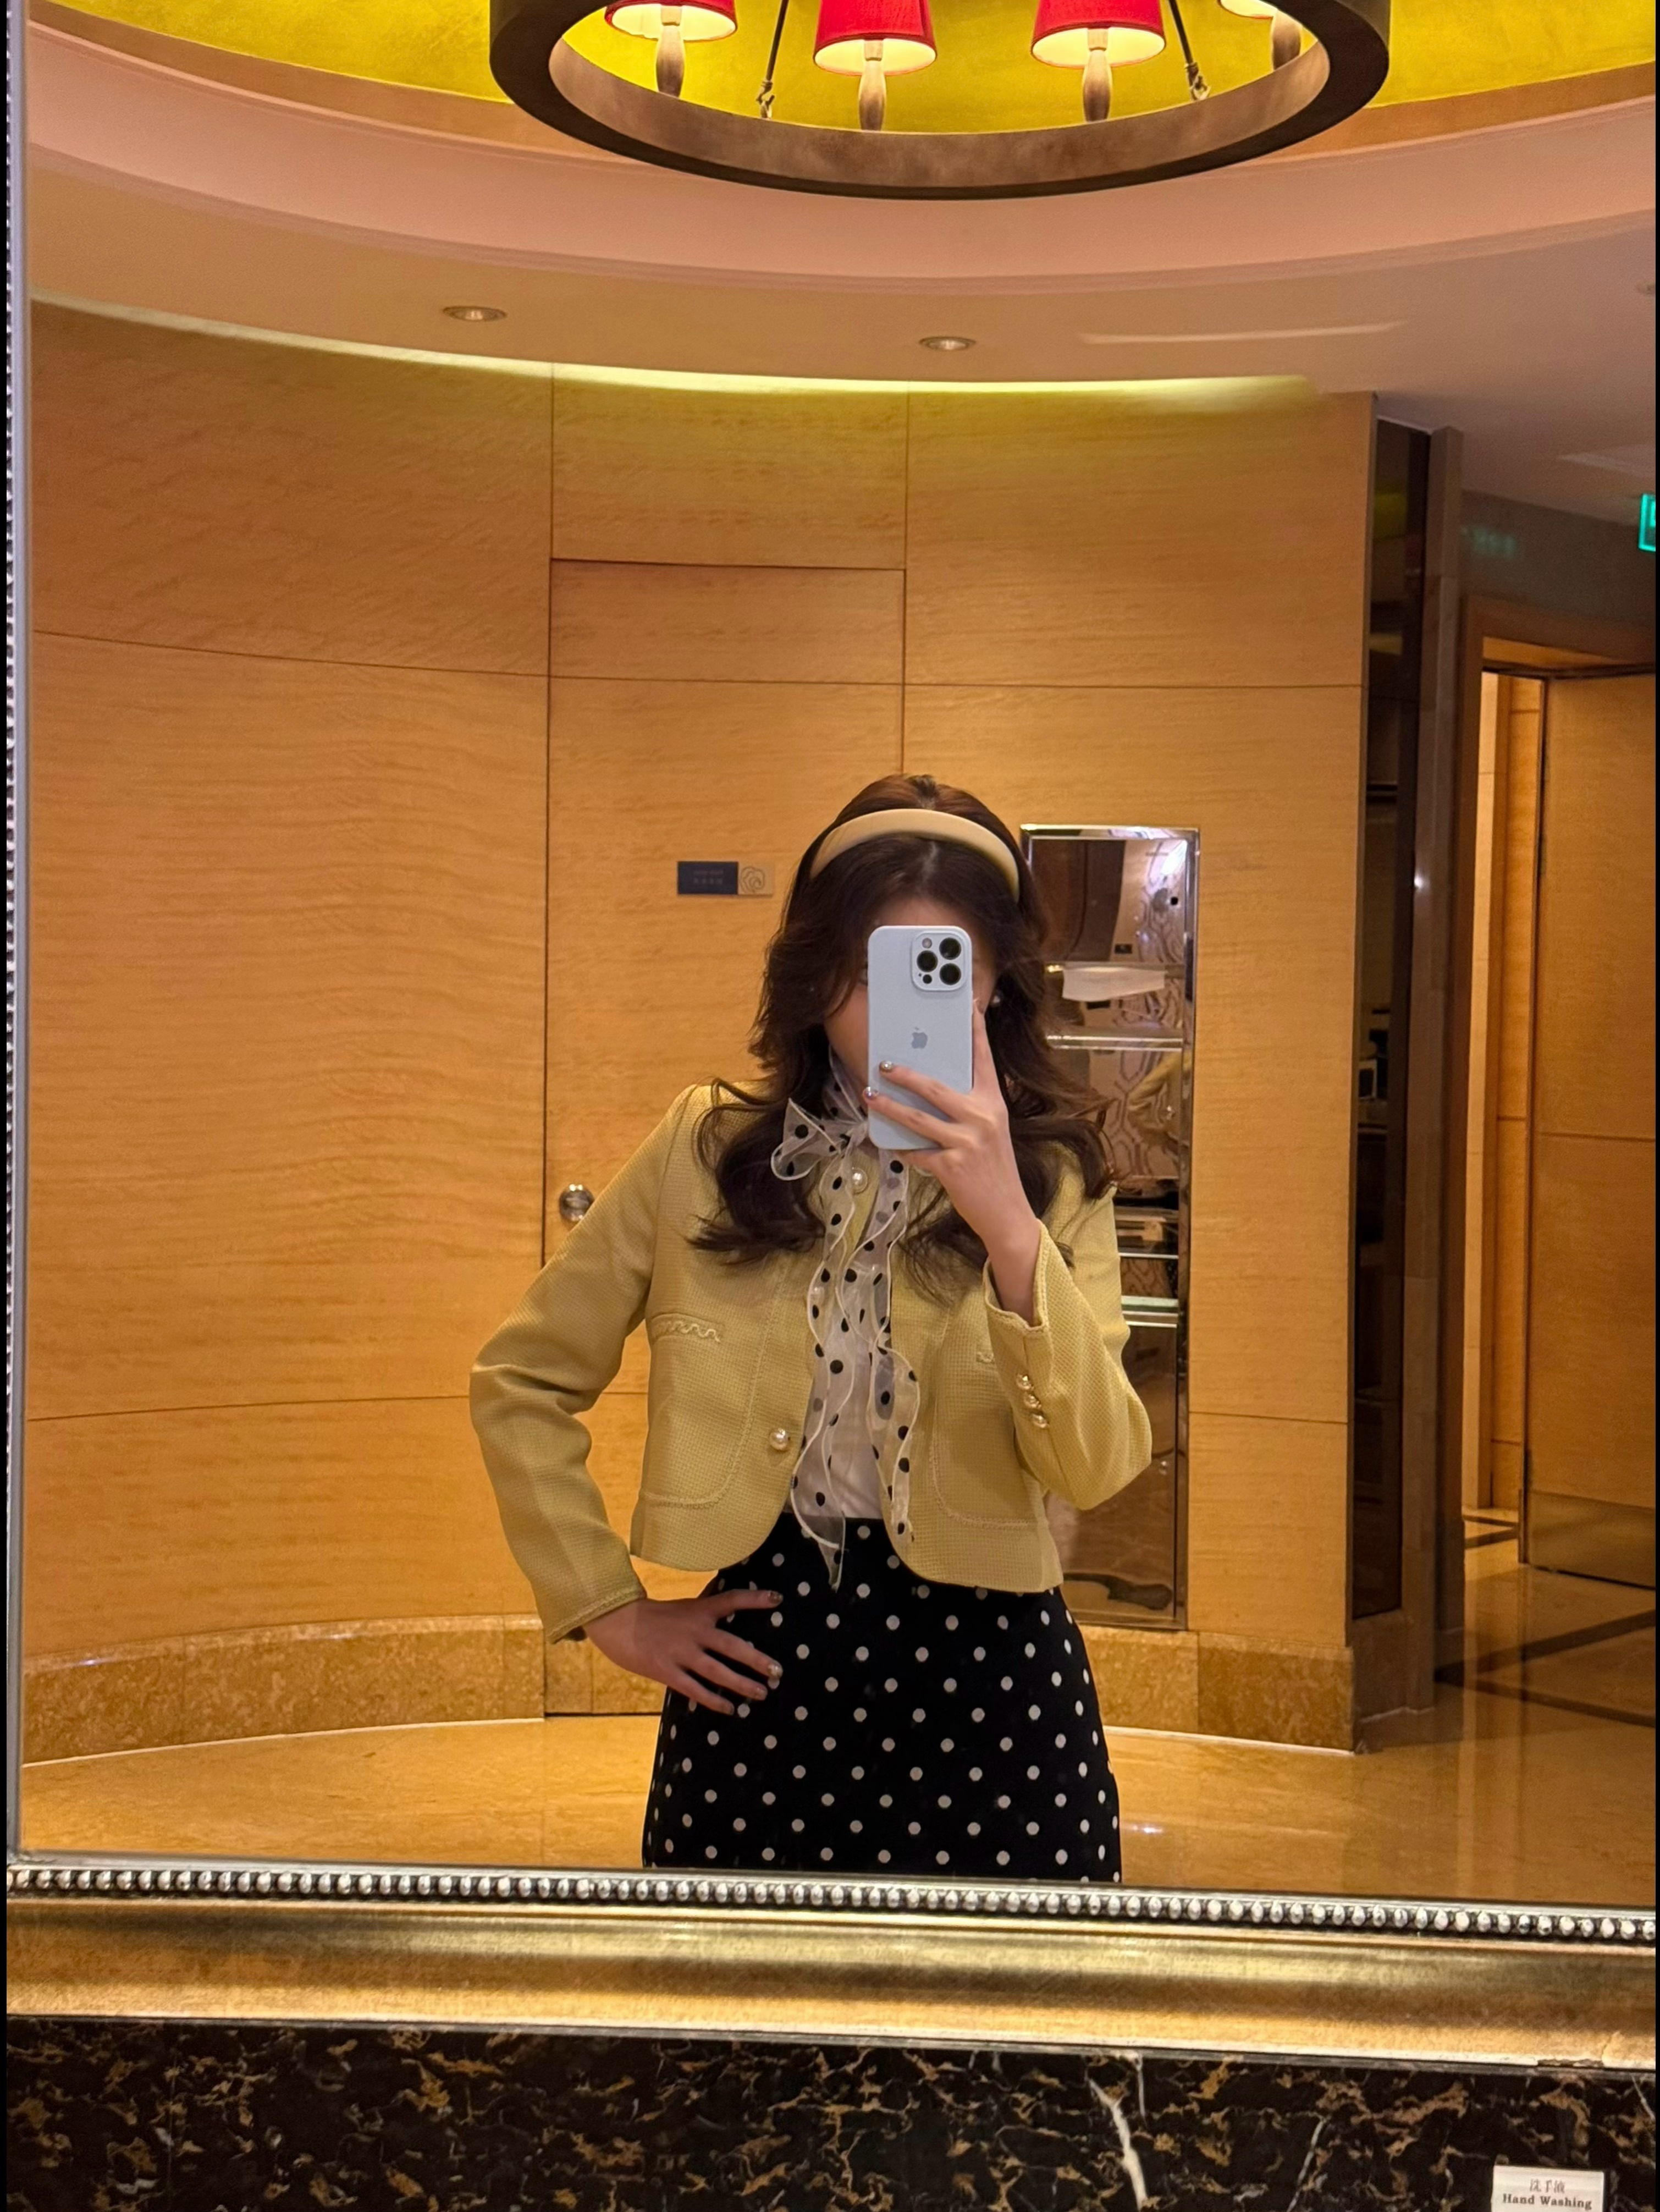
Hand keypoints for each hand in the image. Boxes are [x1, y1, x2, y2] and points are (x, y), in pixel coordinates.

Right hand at [584, 1587, 783, 1715]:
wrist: (619, 1623)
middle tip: (778, 1671)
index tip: (777, 1599)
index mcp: (699, 1610)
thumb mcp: (685, 1607)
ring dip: (741, 1684)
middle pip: (731, 1645)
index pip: (731, 1599)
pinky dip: (713, 1701)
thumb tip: (730, 1600)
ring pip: (717, 1672)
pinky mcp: (667, 1671)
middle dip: (756, 1660)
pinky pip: (695, 1689)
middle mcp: (694, 1630)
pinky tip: (730, 1709)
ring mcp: (681, 1652)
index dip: (754, 1599)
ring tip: (761, 1693)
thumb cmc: (657, 1616)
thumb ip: (707, 1608)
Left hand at [866, 1003, 1042, 1319]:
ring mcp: (966, 1142)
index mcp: (994, 1103)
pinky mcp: (951, 1166)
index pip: (982, 1059)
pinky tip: (888, 1144)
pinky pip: (917, 1152)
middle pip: (936, 1085)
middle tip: (883, 1063)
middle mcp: (983, 1118)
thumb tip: (938, 1086)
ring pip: (918, 1117)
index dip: (974, 1029)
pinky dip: (901, 1148)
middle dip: (905, 1073)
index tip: (966, 1003)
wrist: (1007, 1212)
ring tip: (870, 1095)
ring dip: (889, 1106)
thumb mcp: (993, 1130)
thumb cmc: (996, 1169)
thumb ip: (973, 1107)